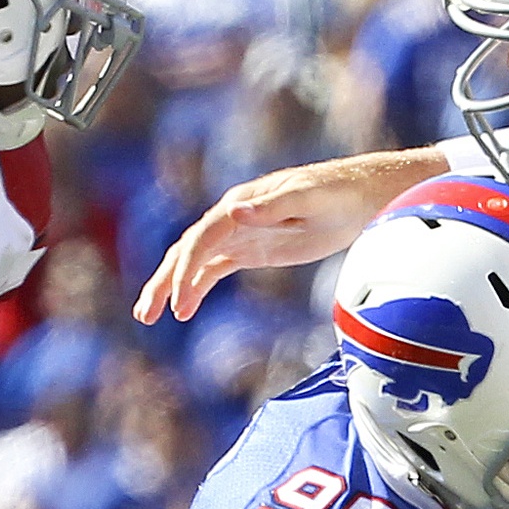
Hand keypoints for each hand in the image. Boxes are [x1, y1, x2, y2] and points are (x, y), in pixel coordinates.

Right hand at [134, 153, 433, 325]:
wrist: (363, 195)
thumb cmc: (338, 192)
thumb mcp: (308, 197)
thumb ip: (271, 206)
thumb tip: (233, 213)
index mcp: (241, 204)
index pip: (202, 238)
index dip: (187, 270)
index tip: (179, 301)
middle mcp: (233, 217)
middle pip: (187, 250)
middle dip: (164, 280)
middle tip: (145, 314)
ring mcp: (241, 234)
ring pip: (196, 261)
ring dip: (173, 287)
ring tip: (148, 316)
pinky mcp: (254, 249)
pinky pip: (216, 269)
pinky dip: (197, 287)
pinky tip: (184, 309)